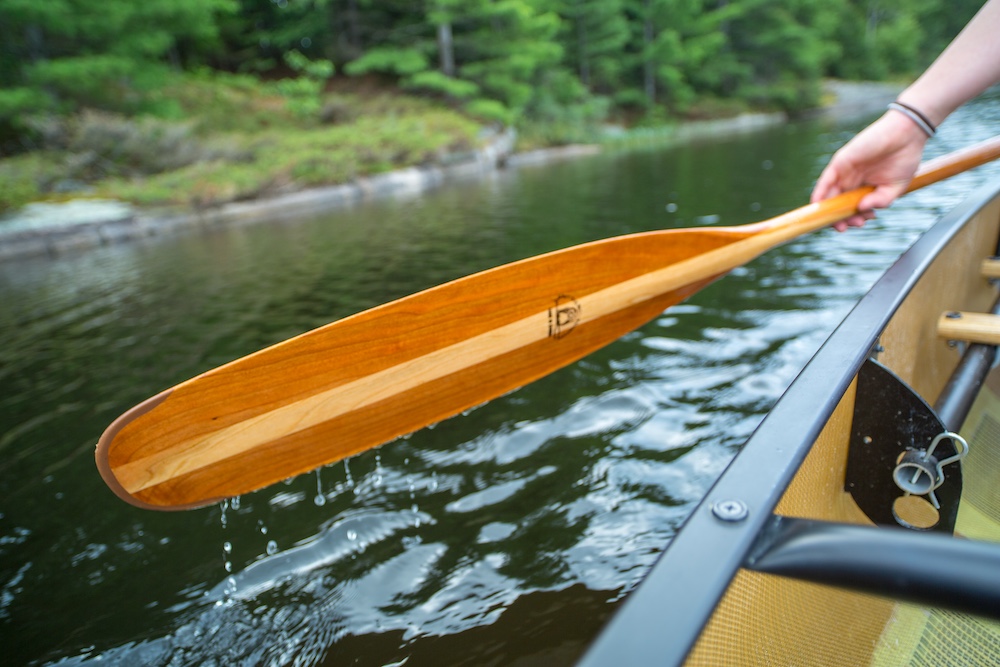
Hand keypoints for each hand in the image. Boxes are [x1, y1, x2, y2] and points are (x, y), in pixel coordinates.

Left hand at [811, 111, 928, 231]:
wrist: (907, 134)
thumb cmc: (904, 159)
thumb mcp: (895, 187)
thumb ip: (880, 201)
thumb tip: (862, 209)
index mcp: (864, 188)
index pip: (851, 208)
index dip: (851, 218)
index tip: (858, 224)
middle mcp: (852, 181)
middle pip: (838, 204)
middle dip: (841, 218)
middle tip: (850, 225)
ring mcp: (845, 172)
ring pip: (830, 195)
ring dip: (830, 211)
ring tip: (837, 222)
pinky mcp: (840, 162)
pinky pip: (826, 180)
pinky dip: (820, 192)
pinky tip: (817, 205)